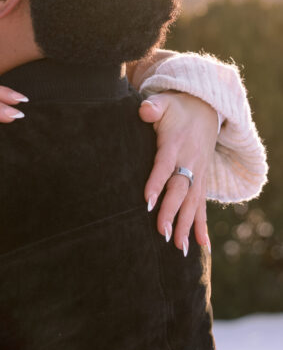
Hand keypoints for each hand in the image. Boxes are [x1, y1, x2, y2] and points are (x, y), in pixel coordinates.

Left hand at [139, 91, 218, 253]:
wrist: (205, 109)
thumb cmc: (176, 107)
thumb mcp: (164, 101)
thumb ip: (153, 106)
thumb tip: (144, 111)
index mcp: (176, 143)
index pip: (164, 165)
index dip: (156, 183)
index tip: (147, 202)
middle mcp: (190, 161)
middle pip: (180, 189)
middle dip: (171, 212)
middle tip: (161, 232)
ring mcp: (199, 173)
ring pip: (193, 202)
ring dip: (186, 225)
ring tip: (180, 248)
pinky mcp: (202, 180)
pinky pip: (202, 206)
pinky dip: (202, 226)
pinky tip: (201, 245)